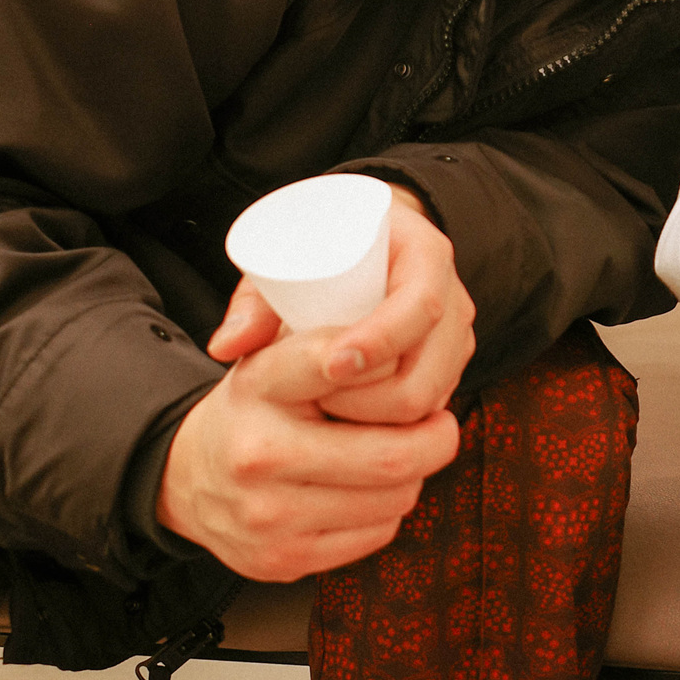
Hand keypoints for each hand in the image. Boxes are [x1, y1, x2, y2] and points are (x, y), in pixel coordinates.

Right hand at [157, 186, 476, 579]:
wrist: (185, 476)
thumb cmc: (254, 407)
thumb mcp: (271, 356)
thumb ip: (323, 338)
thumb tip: (373, 346)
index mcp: (258, 386)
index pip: (336, 361)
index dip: (388, 359)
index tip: (412, 365)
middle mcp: (260, 451)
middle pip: (393, 455)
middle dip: (436, 439)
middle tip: (442, 424)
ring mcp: (270, 514)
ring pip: (393, 498)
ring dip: (414, 475)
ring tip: (407, 451)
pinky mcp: (283, 560)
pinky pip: (375, 534)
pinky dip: (387, 510)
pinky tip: (375, 488)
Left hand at [205, 186, 475, 425]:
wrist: (370, 246)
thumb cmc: (328, 250)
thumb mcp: (292, 259)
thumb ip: (255, 302)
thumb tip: (226, 347)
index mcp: (424, 255)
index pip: (420, 304)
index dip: (381, 340)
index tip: (331, 365)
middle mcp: (451, 298)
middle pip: (431, 370)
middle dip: (375, 399)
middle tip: (318, 401)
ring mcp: (453, 340)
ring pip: (433, 400)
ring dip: (383, 421)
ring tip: (328, 415)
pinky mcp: (446, 370)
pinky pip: (430, 413)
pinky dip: (395, 429)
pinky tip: (354, 432)